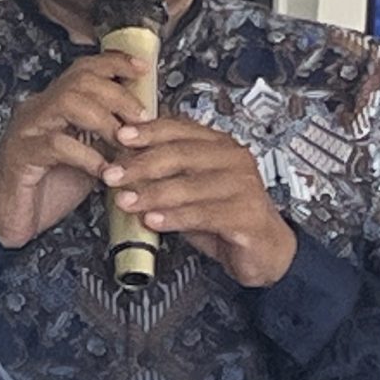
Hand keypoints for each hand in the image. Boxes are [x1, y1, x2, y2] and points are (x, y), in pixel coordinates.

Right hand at [0, 53, 152, 249]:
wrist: (5, 220)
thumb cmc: (46, 190)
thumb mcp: (89, 157)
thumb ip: (111, 137)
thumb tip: (149, 122)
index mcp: (54, 106)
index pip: (84, 69)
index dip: (115, 63)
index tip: (142, 69)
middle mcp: (38, 110)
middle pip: (80, 79)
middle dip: (118, 94)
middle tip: (143, 117)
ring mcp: (27, 130)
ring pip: (67, 102)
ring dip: (105, 119)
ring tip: (124, 142)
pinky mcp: (21, 155)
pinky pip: (57, 144)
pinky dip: (88, 155)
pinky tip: (104, 171)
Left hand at [109, 117, 298, 288]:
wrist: (267, 250)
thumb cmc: (225, 216)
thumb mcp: (191, 190)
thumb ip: (165, 176)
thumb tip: (122, 166)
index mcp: (219, 145)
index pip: (180, 129)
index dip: (148, 132)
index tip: (120, 137)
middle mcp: (233, 159)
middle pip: (180, 154)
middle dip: (140, 164)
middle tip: (112, 174)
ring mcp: (243, 186)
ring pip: (188, 185)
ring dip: (151, 193)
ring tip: (125, 201)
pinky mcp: (247, 215)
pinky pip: (203, 214)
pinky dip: (174, 218)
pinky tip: (153, 220)